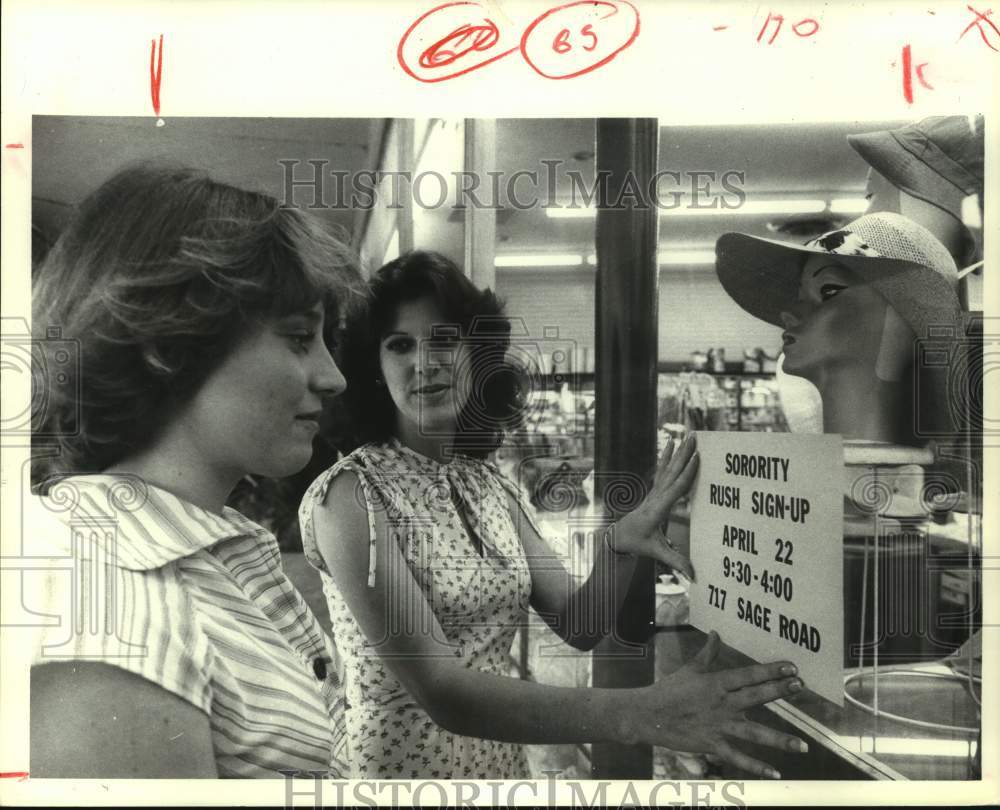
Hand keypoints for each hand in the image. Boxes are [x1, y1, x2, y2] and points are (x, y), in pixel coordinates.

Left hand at [610, 434, 698, 577]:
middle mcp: (655, 497)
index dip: (687, 474)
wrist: (618, 537)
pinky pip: (662, 470)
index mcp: (657, 510)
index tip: (697, 459)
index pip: (675, 490)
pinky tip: (671, 443)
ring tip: (687, 436)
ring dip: (678, 452)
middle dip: (684, 455)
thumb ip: (675, 562)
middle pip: (672, 472)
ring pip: (667, 468)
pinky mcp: (654, 491)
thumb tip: (694, 576)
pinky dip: (667, 456)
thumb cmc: (637, 544)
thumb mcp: (655, 553)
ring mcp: (654, 492)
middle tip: (694, 438)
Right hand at [628, 632, 806, 777]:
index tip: (791, 667)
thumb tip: (716, 633)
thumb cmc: (669, 690)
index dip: (770, 671)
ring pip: (753, 733)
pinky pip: (737, 756)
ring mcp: (718, 725)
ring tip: (802, 745)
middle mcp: (721, 703)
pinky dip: (756, 766)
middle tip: (799, 687)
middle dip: (778, 691)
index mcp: (716, 683)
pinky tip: (775, 772)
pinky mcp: (712, 744)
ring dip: (779, 739)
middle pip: (755, 697)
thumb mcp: (690, 669)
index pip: (748, 675)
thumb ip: (708, 653)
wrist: (648, 715)